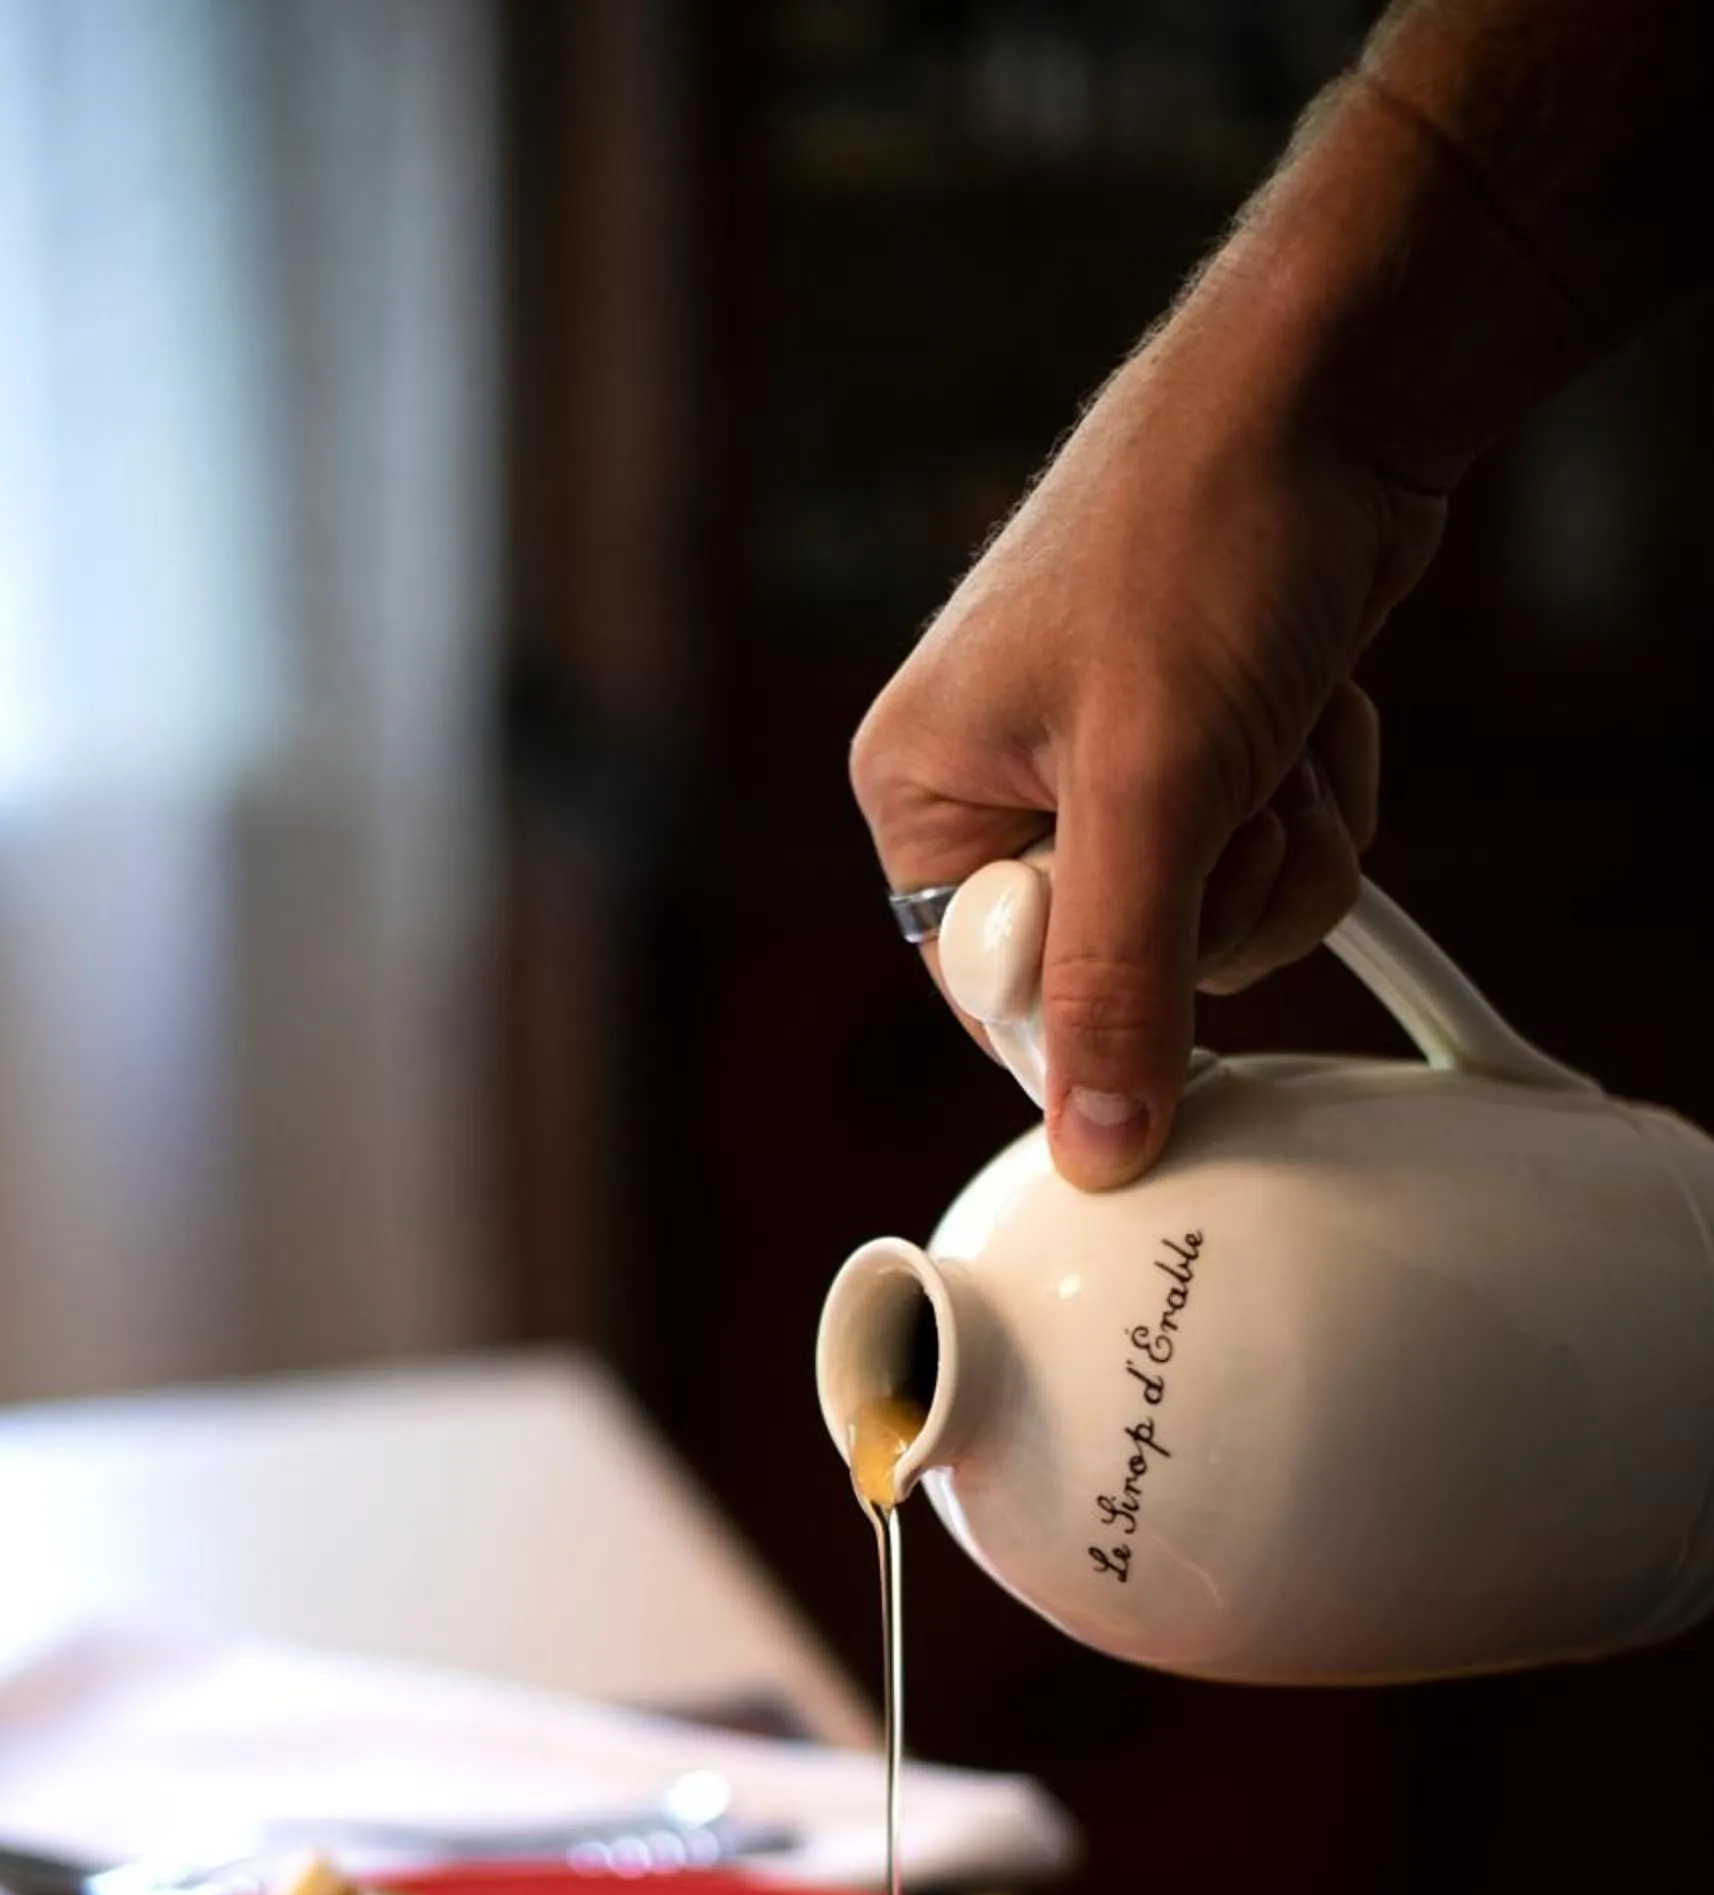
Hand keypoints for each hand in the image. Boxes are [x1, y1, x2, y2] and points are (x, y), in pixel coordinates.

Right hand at [850, 286, 1444, 1186]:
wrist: (1334, 389)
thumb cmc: (1204, 531)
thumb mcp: (1150, 789)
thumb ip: (1117, 984)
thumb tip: (1097, 1145)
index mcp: (920, 795)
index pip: (1000, 1002)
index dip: (1108, 989)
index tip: (1172, 903)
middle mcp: (996, 791)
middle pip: (1123, 975)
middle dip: (1219, 889)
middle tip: (1229, 775)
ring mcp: (1107, 774)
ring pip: (1218, 927)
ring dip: (1283, 839)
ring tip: (1272, 720)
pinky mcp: (1203, 753)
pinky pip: (1271, 860)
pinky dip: (1317, 794)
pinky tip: (1306, 703)